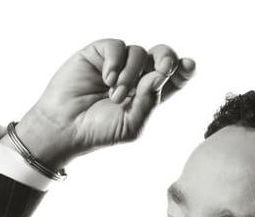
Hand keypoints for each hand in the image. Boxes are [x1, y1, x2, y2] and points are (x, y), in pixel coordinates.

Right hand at [11, 39, 194, 167]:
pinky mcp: (98, 54)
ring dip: (131, 75)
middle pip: (162, 56)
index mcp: (149, 95)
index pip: (173, 77)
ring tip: (116, 96)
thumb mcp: (131, 125)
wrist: (65, 127)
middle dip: (167, 59)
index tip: (189, 66)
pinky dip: (115, 62)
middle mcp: (136, 77)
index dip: (184, 69)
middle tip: (163, 68)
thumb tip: (158, 75)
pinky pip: (117, 46)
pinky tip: (107, 79)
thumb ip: (149, 102)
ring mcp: (118, 65)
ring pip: (139, 53)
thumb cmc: (99, 131)